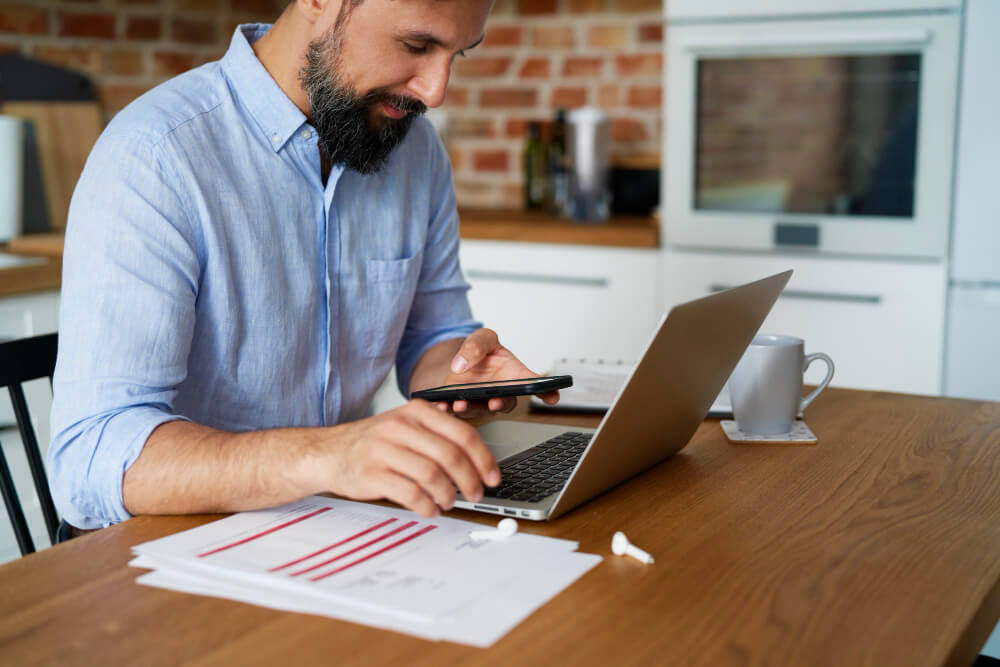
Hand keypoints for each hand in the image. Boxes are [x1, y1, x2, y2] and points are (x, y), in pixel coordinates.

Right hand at [320, 400, 500, 517]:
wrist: (328, 452)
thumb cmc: (374, 443)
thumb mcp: (406, 426)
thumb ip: (438, 436)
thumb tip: (477, 462)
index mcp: (416, 412)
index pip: (462, 434)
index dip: (483, 459)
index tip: (492, 477)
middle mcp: (401, 427)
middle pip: (450, 456)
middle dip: (470, 480)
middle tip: (476, 494)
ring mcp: (384, 450)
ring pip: (432, 475)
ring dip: (448, 494)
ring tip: (449, 502)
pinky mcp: (371, 474)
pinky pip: (410, 493)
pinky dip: (426, 505)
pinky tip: (430, 509)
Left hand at [438, 328, 560, 417]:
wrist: (461, 362)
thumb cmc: (482, 351)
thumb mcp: (483, 338)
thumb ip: (477, 345)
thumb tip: (462, 364)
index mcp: (514, 376)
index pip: (536, 385)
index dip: (548, 392)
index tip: (553, 396)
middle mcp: (501, 394)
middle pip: (506, 404)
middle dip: (501, 404)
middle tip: (495, 402)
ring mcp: (482, 402)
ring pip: (479, 411)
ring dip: (470, 409)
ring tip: (460, 404)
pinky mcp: (462, 405)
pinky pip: (455, 412)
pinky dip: (447, 410)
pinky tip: (440, 405)